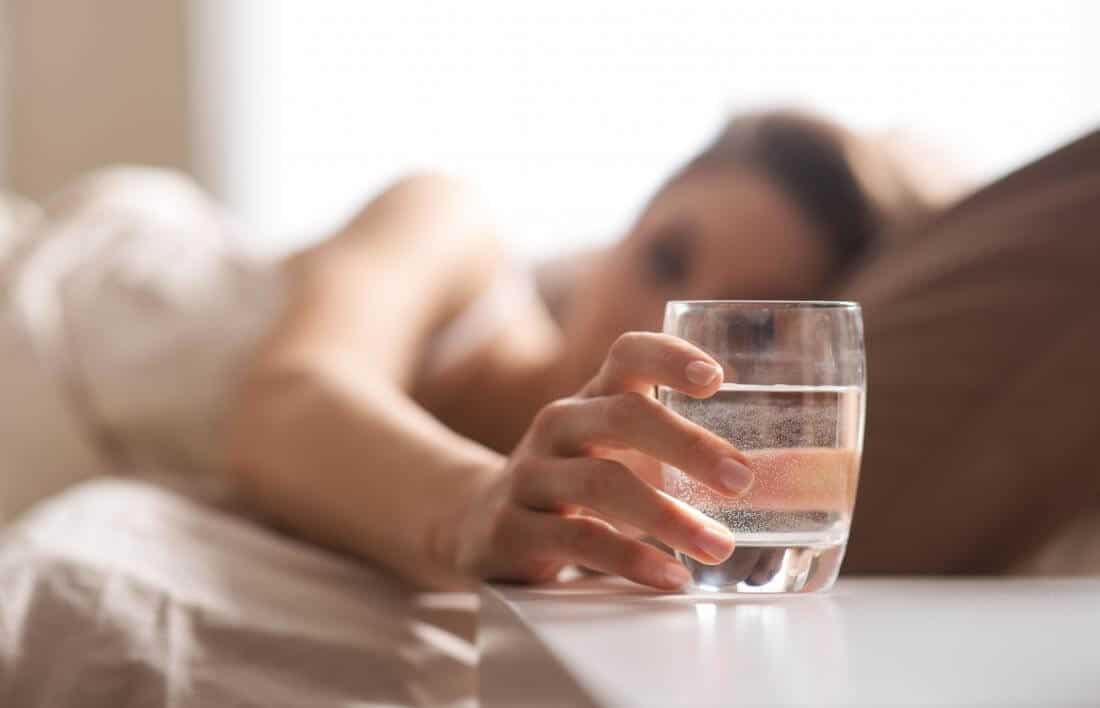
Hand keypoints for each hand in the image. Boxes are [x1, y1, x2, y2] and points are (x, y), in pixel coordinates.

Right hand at [449, 332, 753, 589]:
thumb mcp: (613, 451)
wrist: (478, 521)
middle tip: (742, 480)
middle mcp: (559, 425)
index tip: (717, 379)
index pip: (627, 354)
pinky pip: (576, 539)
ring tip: (719, 545)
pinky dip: (630, 558)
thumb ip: (680, 452)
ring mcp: (531, 475)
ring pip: (601, 482)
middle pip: (622, 414)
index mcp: (592, 398)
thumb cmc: (574, 483)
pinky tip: (670, 575)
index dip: (670, 357)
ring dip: (668, 516)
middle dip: (688, 445)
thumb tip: (793, 477)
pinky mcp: (513, 528)